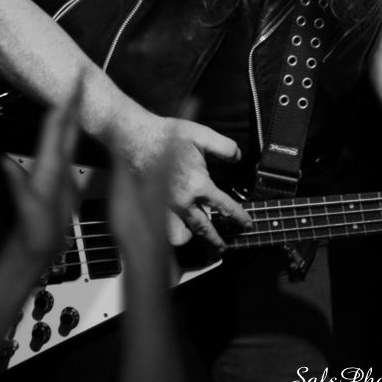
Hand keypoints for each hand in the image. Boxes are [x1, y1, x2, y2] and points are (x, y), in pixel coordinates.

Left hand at [1, 98, 79, 261]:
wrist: (34, 249)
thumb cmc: (32, 231)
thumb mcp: (26, 208)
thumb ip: (16, 185)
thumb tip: (3, 161)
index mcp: (47, 163)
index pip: (55, 126)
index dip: (64, 104)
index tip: (73, 83)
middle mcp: (52, 161)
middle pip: (62, 124)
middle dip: (71, 100)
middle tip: (81, 77)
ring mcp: (59, 168)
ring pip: (68, 133)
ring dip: (74, 112)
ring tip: (83, 94)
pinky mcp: (66, 178)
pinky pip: (73, 147)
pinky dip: (78, 132)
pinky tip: (82, 127)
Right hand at [112, 112, 251, 248]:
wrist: (134, 137)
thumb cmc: (166, 135)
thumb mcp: (201, 134)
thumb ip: (224, 146)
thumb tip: (238, 157)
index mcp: (198, 184)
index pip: (224, 207)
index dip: (238, 217)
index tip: (246, 225)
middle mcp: (183, 201)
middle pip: (204, 229)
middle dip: (216, 241)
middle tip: (224, 247)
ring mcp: (166, 206)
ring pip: (181, 234)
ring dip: (190, 237)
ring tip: (196, 236)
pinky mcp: (152, 205)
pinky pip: (164, 227)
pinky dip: (171, 229)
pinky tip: (175, 224)